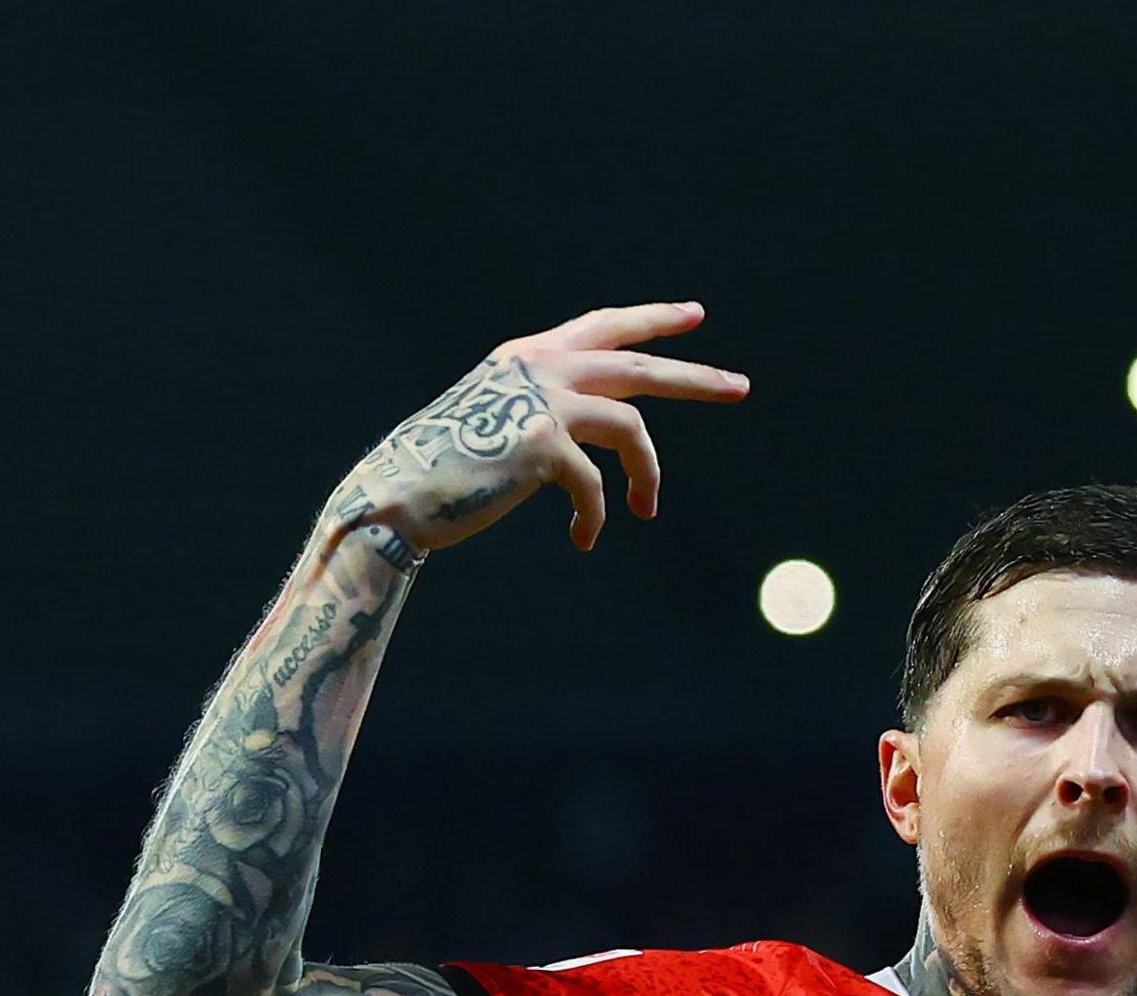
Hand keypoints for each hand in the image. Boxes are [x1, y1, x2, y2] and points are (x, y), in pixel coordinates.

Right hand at [328, 301, 747, 556]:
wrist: (396, 497)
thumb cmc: (444, 469)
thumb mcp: (495, 421)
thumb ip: (542, 408)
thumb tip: (596, 421)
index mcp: (526, 356)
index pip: (602, 327)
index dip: (650, 320)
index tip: (694, 315)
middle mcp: (538, 367)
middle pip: (637, 365)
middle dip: (694, 378)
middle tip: (740, 387)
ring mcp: (541, 402)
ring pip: (631, 426)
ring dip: (648, 473)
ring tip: (648, 508)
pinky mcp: (543, 444)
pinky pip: (596, 484)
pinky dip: (596, 515)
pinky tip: (585, 539)